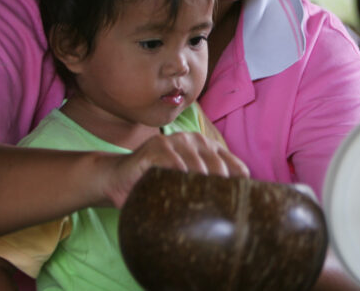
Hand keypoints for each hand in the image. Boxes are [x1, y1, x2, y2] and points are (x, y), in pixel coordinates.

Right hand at [100, 132, 248, 207]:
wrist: (119, 179)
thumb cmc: (157, 186)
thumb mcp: (186, 187)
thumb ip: (208, 192)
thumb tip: (238, 218)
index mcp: (209, 148)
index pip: (236, 167)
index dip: (239, 187)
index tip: (239, 210)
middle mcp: (196, 140)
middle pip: (220, 167)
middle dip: (220, 190)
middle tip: (218, 213)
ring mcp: (177, 140)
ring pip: (198, 165)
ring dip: (199, 186)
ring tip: (197, 206)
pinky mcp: (158, 146)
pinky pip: (174, 162)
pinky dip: (178, 177)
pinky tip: (178, 191)